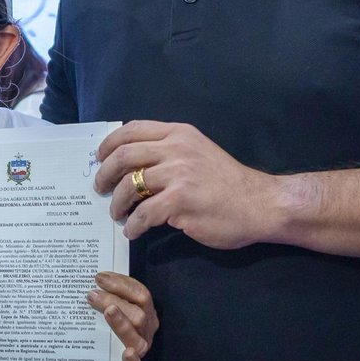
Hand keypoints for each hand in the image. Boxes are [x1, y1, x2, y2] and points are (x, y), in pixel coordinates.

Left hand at [88, 272, 156, 360]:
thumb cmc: (109, 327)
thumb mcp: (113, 308)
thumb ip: (108, 297)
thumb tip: (93, 282)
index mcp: (145, 312)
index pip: (140, 294)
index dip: (122, 284)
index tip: (100, 278)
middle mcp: (146, 330)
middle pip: (138, 315)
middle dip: (115, 301)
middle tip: (92, 295)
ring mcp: (140, 350)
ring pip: (138, 339)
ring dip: (123, 324)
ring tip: (108, 312)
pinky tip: (127, 354)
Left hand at [95, 120, 276, 247]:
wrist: (260, 204)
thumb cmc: (228, 183)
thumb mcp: (198, 152)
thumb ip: (169, 151)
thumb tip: (131, 163)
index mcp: (179, 134)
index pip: (132, 129)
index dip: (109, 144)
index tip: (99, 158)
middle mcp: (176, 149)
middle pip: (123, 155)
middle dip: (104, 174)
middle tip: (100, 188)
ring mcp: (178, 174)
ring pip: (129, 185)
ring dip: (116, 203)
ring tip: (117, 214)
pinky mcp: (180, 201)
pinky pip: (143, 213)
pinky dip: (133, 225)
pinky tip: (133, 231)